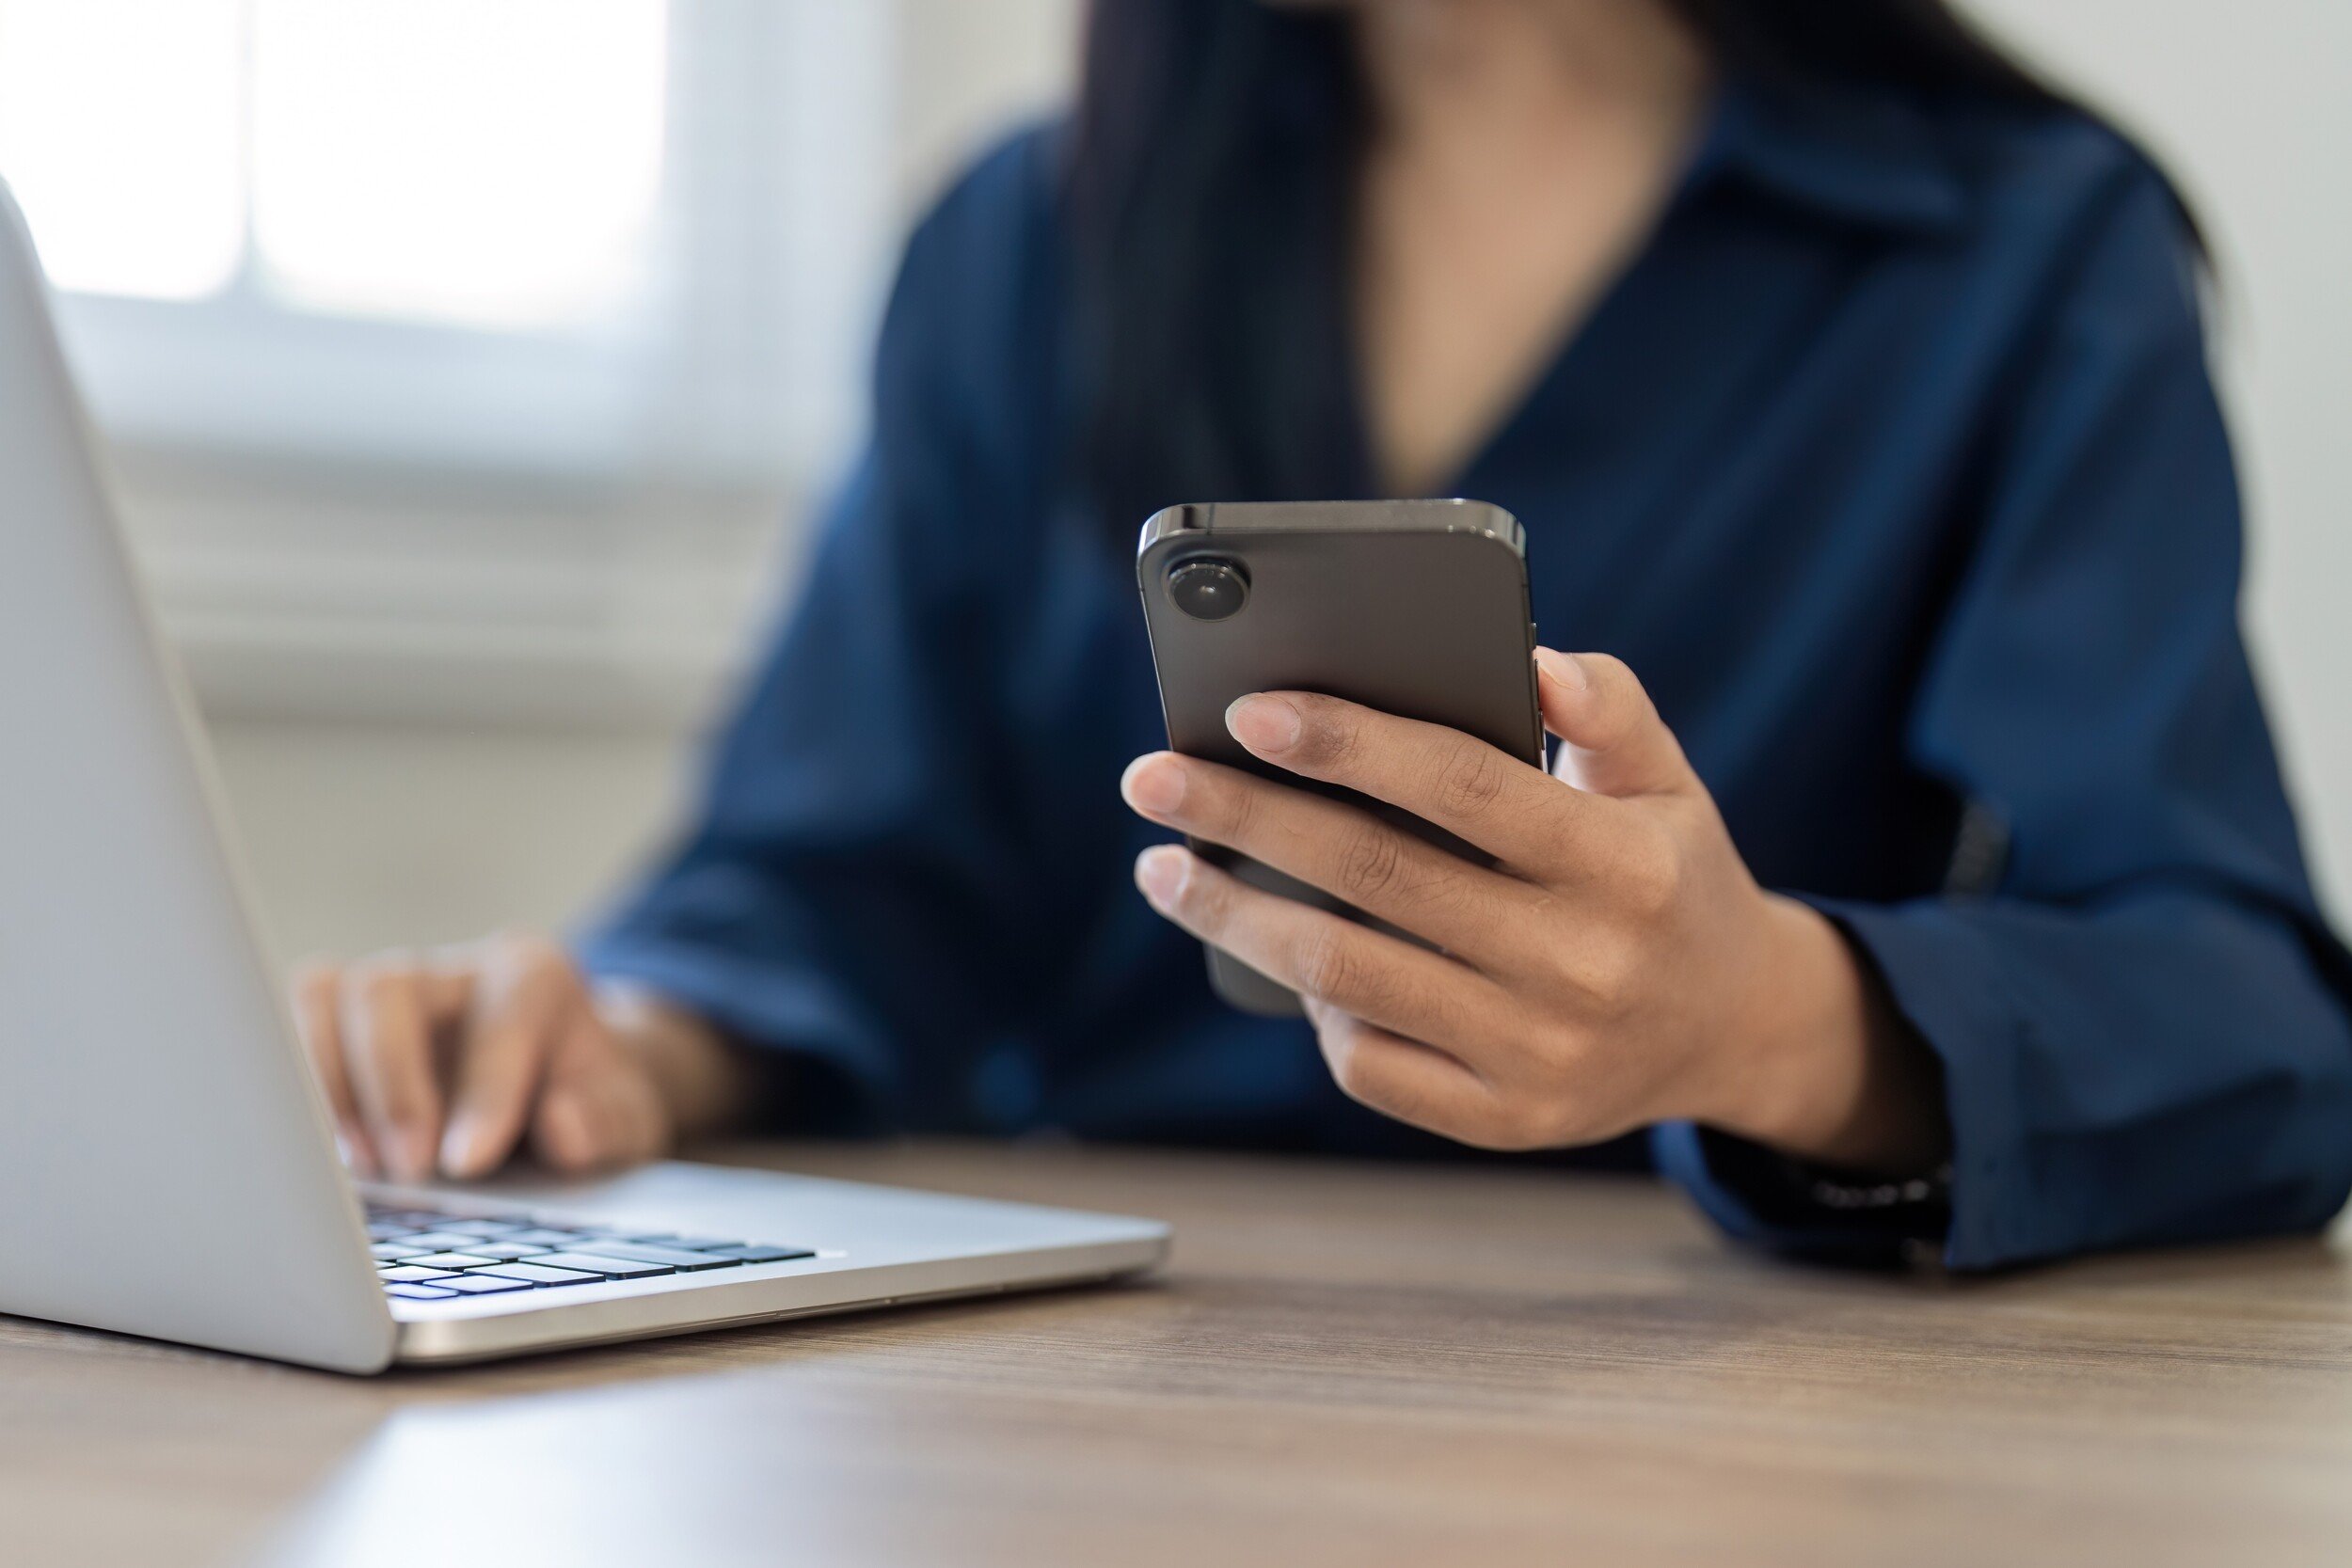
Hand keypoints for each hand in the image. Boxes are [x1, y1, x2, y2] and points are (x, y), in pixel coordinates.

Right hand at [290, 932, 750, 1181]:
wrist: (565, 1095)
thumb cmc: (590, 1105)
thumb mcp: (625, 1120)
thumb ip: (605, 1122)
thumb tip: (563, 1128)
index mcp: (533, 977)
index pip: (503, 1015)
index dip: (484, 1089)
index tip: (467, 1163)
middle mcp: (454, 971)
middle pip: (389, 990)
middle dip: (393, 1086)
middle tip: (412, 1171)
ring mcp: (390, 991)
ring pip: (326, 998)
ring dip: (331, 1090)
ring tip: (366, 1170)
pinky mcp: (340, 1024)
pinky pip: (290, 1027)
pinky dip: (298, 1091)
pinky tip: (325, 1156)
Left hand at [1119, 649, 1946, 1170]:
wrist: (1733, 1031)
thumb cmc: (1668, 875)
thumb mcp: (1669, 781)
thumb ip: (1610, 707)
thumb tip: (1528, 656)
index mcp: (1623, 864)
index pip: (1464, 787)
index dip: (1350, 744)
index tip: (1248, 711)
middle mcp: (1583, 965)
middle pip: (1377, 878)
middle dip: (1246, 819)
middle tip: (1151, 777)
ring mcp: (1540, 1054)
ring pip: (1347, 979)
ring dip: (1235, 918)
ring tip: (1165, 867)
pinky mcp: (1504, 1120)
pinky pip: (1370, 1064)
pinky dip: (1311, 1009)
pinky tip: (1275, 957)